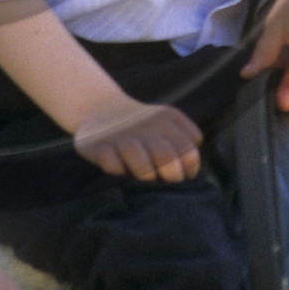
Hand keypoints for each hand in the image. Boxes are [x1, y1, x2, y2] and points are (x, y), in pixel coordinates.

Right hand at [75, 96, 201, 182]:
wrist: (101, 108)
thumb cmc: (143, 128)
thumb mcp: (168, 125)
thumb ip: (184, 146)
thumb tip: (189, 176)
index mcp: (168, 117)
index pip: (189, 153)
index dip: (188, 171)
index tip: (181, 176)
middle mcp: (146, 124)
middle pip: (166, 158)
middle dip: (170, 177)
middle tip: (164, 181)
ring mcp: (121, 135)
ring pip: (141, 164)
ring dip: (146, 176)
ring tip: (145, 178)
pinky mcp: (99, 146)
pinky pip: (113, 166)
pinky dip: (118, 173)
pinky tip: (120, 171)